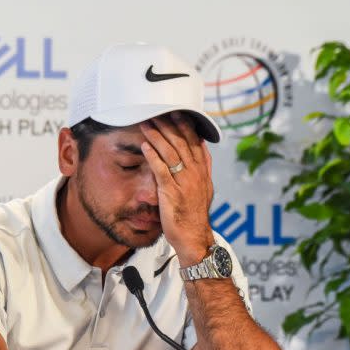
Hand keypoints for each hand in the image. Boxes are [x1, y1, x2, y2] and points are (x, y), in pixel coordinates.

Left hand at [139, 112, 214, 265]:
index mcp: (201, 171)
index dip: (186, 126)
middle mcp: (194, 174)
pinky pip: (161, 170)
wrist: (194, 237)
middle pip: (181, 143)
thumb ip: (202, 166)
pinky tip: (144, 146)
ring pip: (170, 153)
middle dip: (169, 126)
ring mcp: (183, 182)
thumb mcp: (204, 187)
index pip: (194, 142)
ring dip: (157, 136)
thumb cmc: (194, 214)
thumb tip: (201, 147)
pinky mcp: (171, 192)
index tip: (177, 113)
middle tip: (157, 112)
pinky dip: (152, 156)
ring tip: (147, 124)